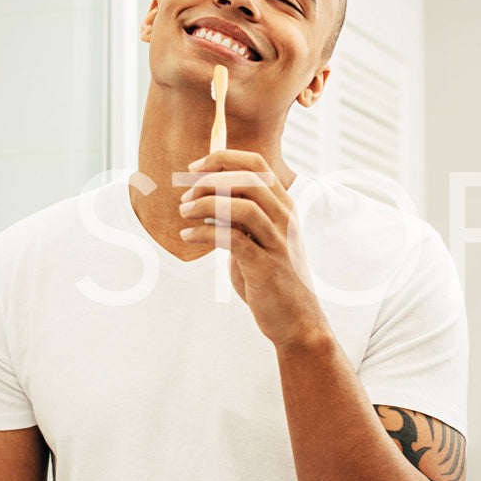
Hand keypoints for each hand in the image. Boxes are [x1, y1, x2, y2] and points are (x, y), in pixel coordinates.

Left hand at [178, 150, 331, 348]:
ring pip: (243, 206)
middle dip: (210, 181)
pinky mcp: (265, 267)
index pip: (257, 164)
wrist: (297, 322)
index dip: (222, 158)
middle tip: (186, 197)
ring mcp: (278, 242)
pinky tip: (188, 236)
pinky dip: (205, 233)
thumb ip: (238, 219)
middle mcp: (286, 219)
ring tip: (184, 213)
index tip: (194, 168)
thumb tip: (206, 198)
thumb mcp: (257, 241)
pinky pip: (233, 239)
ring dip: (206, 204)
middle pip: (249, 179)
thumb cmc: (271, 279)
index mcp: (284, 207)